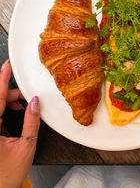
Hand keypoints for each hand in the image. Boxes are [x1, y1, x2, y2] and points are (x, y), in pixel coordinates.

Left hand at [0, 60, 39, 187]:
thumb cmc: (8, 175)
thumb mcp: (26, 146)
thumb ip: (32, 121)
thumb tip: (35, 102)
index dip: (2, 80)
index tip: (6, 66)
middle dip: (11, 94)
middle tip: (26, 95)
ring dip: (8, 101)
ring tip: (21, 106)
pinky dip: (5, 108)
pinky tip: (14, 110)